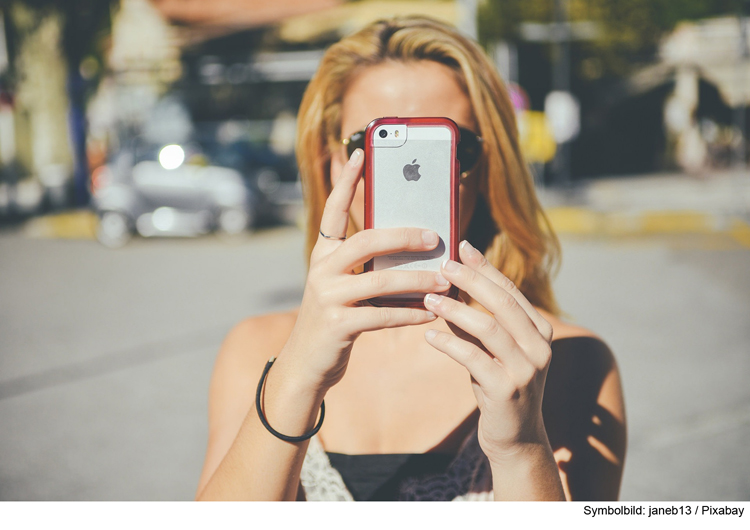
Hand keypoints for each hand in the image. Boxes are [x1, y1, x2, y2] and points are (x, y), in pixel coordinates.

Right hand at [281, 148, 446, 390]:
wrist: (307, 363)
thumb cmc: (336, 318)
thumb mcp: (344, 285)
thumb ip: (369, 266)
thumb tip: (416, 248)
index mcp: (323, 253)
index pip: (334, 210)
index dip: (346, 181)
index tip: (360, 152)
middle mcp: (321, 269)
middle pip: (366, 240)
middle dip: (404, 236)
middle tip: (435, 236)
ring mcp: (326, 296)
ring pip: (381, 279)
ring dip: (418, 280)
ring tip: (444, 280)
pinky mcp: (338, 324)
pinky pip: (384, 315)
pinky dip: (411, 314)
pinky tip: (431, 312)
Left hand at [423, 240, 554, 464]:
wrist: (516, 438)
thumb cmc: (499, 387)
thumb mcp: (491, 351)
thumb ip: (476, 322)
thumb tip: (447, 288)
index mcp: (540, 331)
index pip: (511, 290)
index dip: (485, 267)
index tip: (462, 246)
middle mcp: (540, 347)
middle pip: (503, 303)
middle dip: (472, 280)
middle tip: (443, 265)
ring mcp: (526, 369)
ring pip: (489, 328)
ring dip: (456, 310)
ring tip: (429, 299)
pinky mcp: (506, 390)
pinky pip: (474, 358)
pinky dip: (449, 344)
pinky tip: (429, 336)